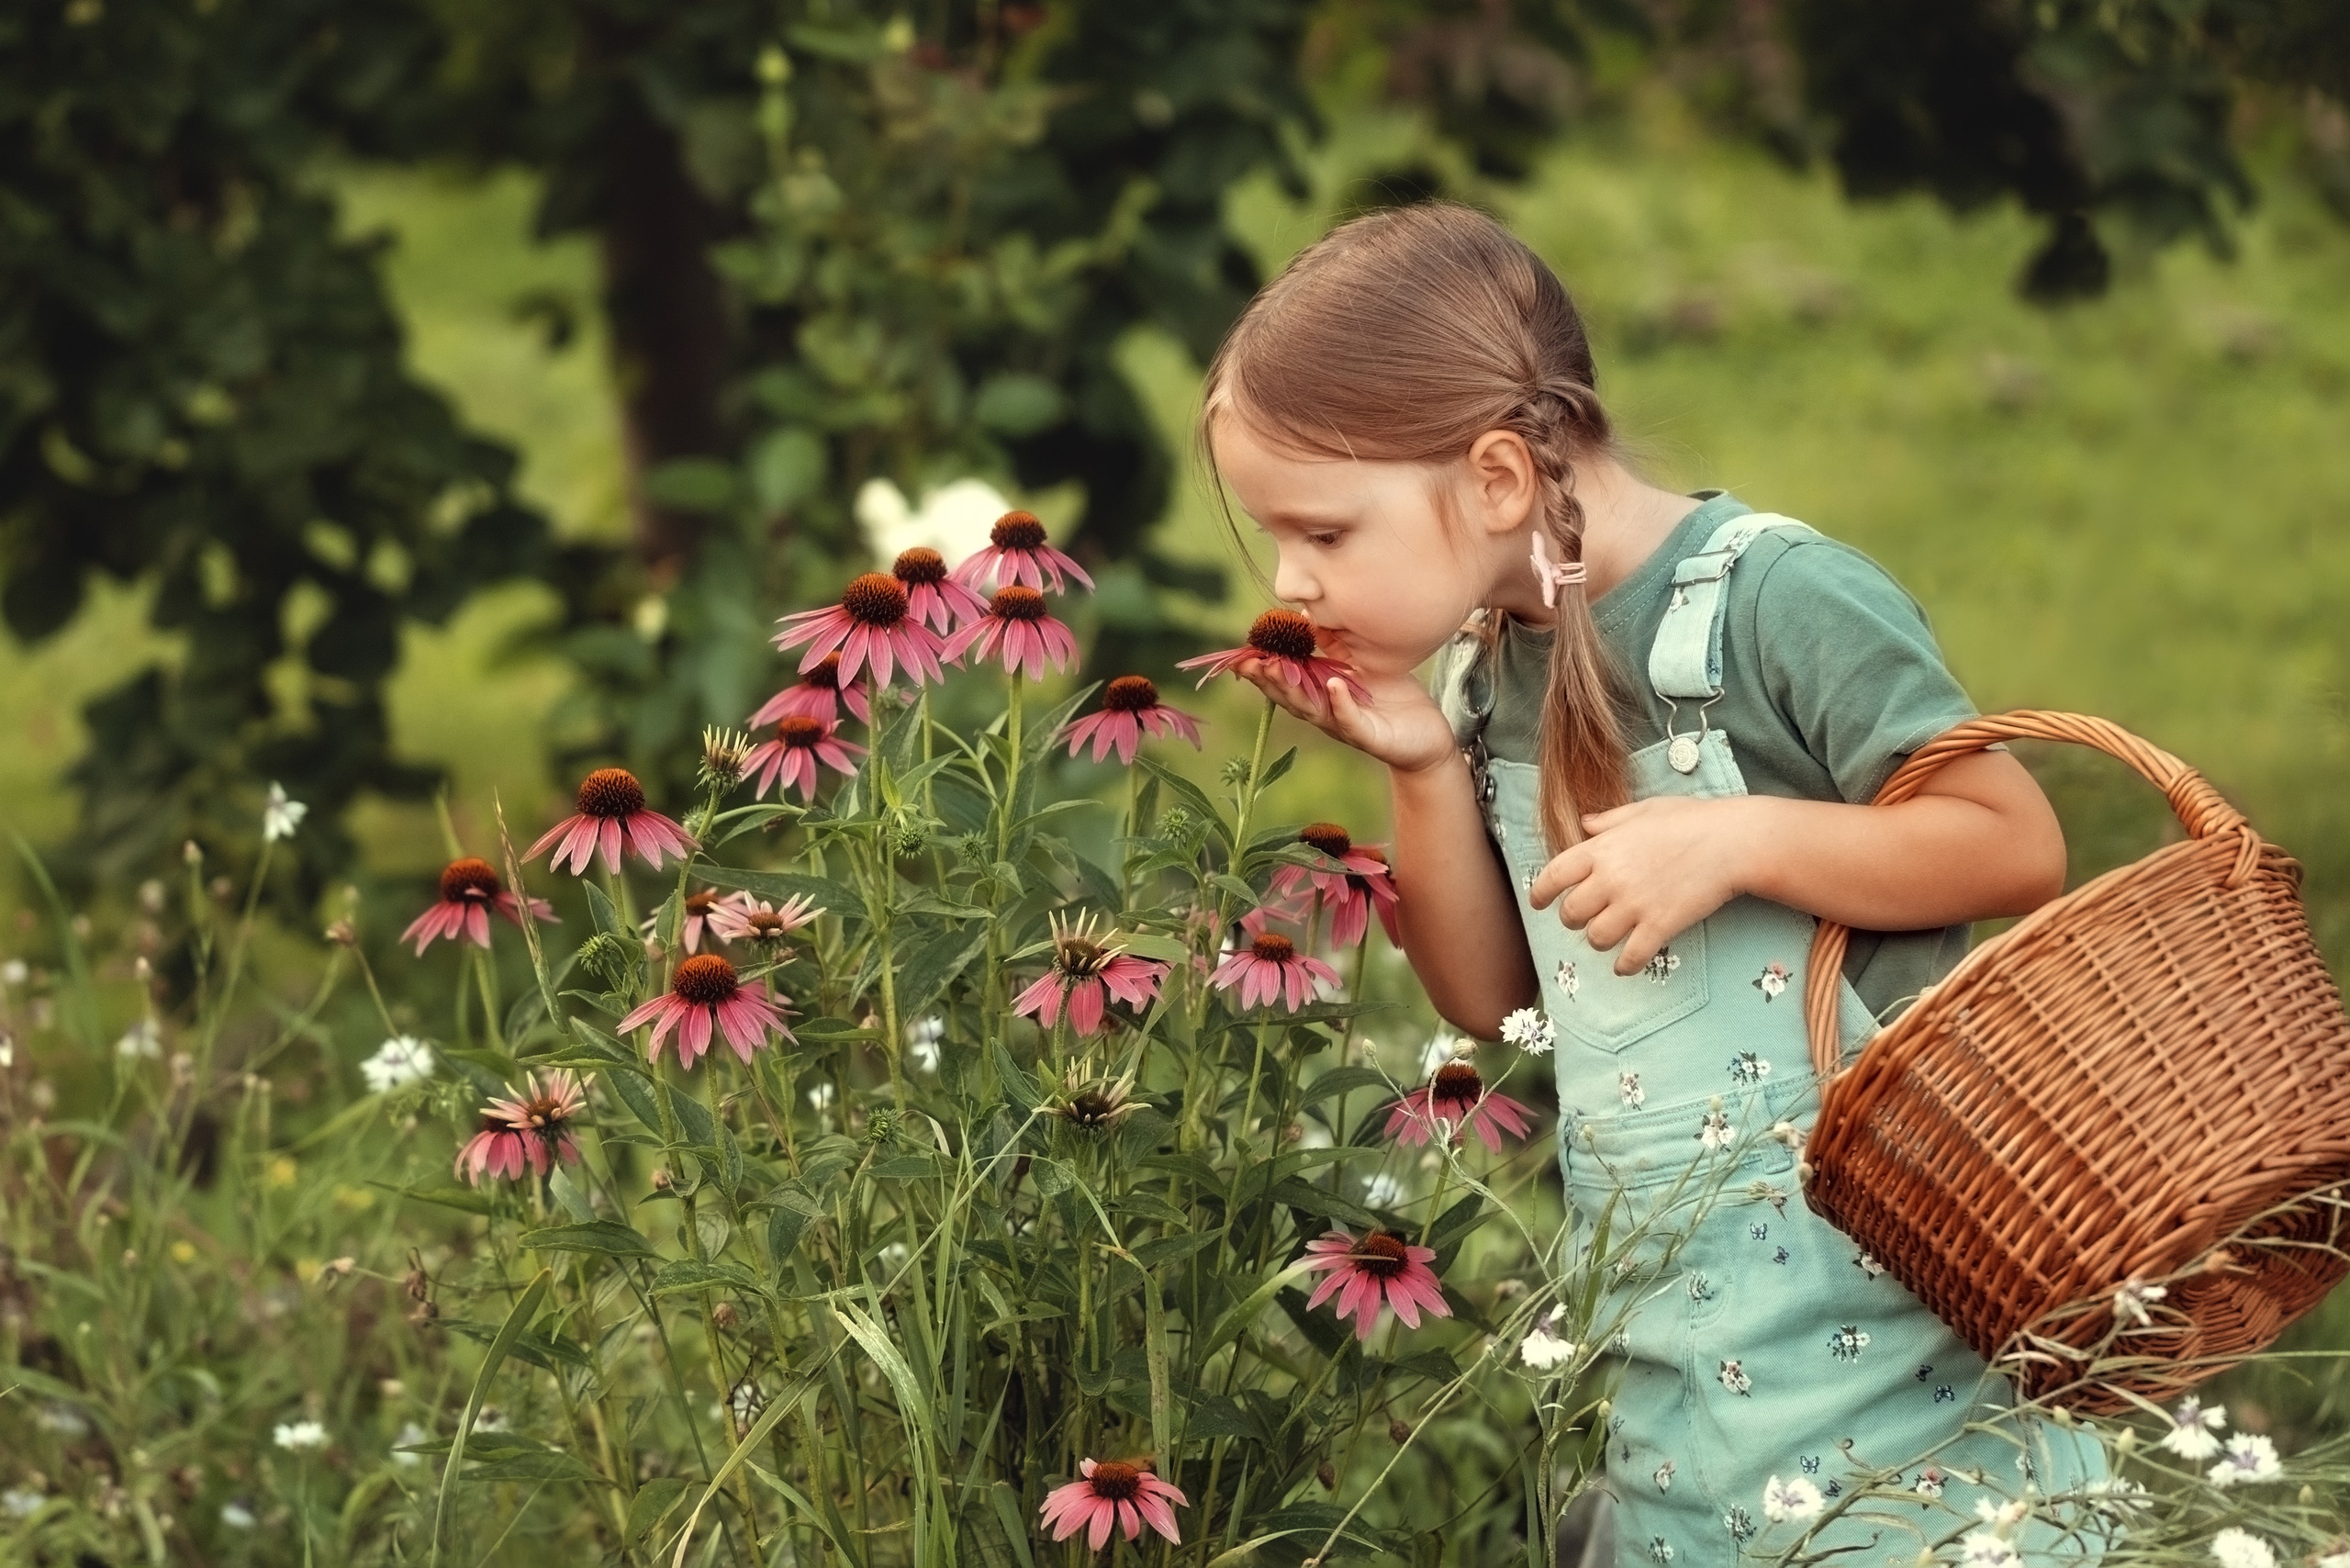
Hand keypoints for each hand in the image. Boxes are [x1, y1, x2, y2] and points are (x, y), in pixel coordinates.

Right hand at [1231, 633, 1456, 774]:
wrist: (1427, 738)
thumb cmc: (1393, 699)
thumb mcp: (1361, 664)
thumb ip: (1334, 645)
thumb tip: (1306, 614)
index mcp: (1321, 695)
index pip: (1285, 680)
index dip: (1262, 669)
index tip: (1241, 653)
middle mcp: (1327, 712)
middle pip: (1289, 696)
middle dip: (1266, 679)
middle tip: (1246, 662)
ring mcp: (1345, 725)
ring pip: (1311, 708)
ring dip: (1292, 689)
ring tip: (1275, 667)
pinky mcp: (1368, 736)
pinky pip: (1351, 719)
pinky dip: (1340, 702)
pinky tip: (1332, 684)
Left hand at [1526, 795, 1757, 974]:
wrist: (1732, 842)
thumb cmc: (1690, 820)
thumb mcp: (1643, 810)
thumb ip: (1608, 820)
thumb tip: (1584, 823)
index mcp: (1602, 848)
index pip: (1553, 876)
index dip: (1540, 893)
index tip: (1538, 903)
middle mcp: (1611, 878)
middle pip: (1571, 913)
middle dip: (1573, 919)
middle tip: (1584, 918)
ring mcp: (1635, 904)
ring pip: (1596, 938)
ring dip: (1599, 941)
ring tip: (1609, 937)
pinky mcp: (1660, 926)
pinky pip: (1630, 958)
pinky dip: (1625, 965)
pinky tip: (1626, 964)